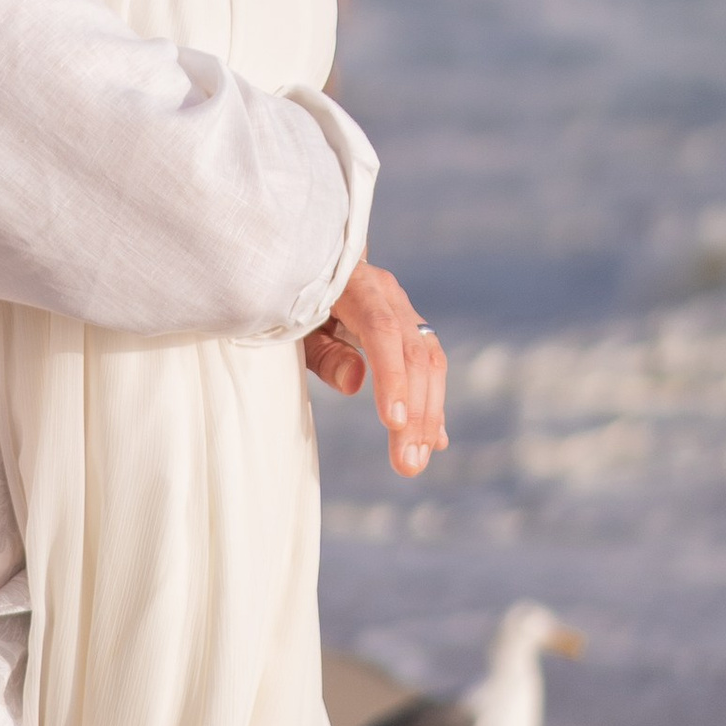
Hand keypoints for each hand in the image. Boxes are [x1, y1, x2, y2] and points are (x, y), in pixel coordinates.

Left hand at [304, 261, 446, 476]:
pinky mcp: (410, 327)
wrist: (307, 262)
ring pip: (429, 362)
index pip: (383, 331)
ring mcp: (403, 308)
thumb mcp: (293, 324)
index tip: (392, 423)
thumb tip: (356, 384)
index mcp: (356, 285)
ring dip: (428, 415)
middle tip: (407, 464)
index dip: (392, 377)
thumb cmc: (292, 298)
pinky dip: (431, 404)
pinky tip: (433, 441)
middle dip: (416, 413)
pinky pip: (429, 366)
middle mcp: (388, 294)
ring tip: (416, 460)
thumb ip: (323, 352)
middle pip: (413, 354)